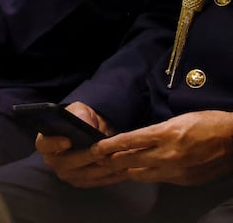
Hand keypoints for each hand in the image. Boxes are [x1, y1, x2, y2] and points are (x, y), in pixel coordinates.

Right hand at [39, 103, 122, 187]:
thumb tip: (84, 120)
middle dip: (86, 157)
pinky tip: (123, 170)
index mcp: (45, 142)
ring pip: (84, 174)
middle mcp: (53, 161)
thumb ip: (80, 113)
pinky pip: (96, 182)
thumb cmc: (82, 120)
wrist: (92, 134)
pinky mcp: (82, 182)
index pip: (43, 145)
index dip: (54, 144)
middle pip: (67, 163)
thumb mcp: (80, 111)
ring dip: (102, 169)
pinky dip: (110, 177)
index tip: (68, 141)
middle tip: (101, 152)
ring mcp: (67, 174)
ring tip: (117, 161)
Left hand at [91, 110, 232, 186]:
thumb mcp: (176, 120)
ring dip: (127, 170)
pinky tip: (139, 172)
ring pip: (142, 174)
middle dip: (112, 161)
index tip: (95, 148)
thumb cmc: (205, 123)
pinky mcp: (185, 180)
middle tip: (97, 160)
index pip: (129, 141)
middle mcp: (169, 153)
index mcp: (165, 133)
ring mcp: (177, 169)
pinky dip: (147, 175)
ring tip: (113, 168)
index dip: (109, 146)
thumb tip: (135, 141)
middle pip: (131, 161)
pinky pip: (159, 179)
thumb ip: (155, 132)